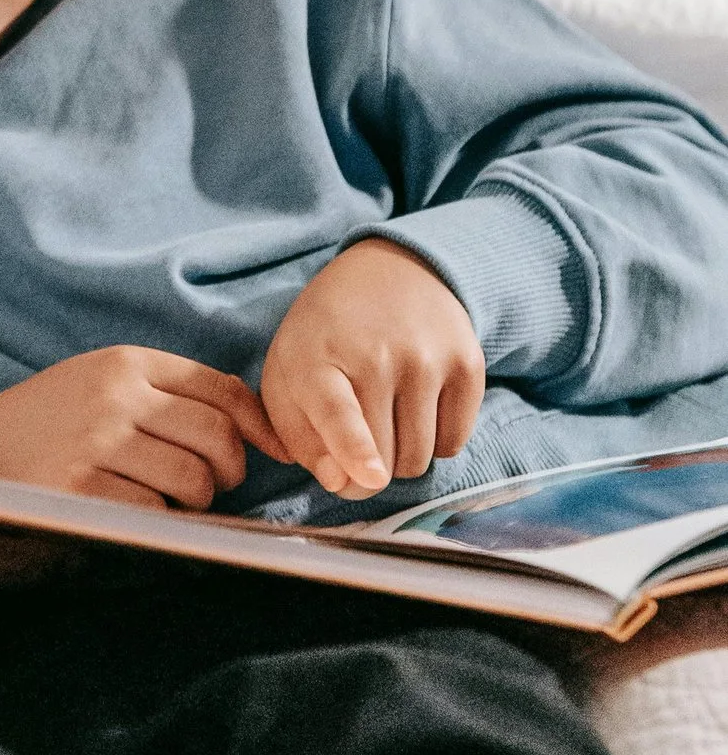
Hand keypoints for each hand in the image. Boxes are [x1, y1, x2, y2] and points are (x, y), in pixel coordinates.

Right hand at [0, 348, 280, 511]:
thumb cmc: (45, 426)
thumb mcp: (99, 385)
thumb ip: (165, 394)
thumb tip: (252, 425)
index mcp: (123, 363)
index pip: (221, 389)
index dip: (257, 426)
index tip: (273, 452)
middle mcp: (114, 395)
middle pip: (218, 438)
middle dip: (227, 472)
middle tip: (208, 486)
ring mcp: (98, 442)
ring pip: (195, 480)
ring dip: (193, 502)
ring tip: (163, 501)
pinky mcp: (84, 491)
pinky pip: (157, 513)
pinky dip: (158, 522)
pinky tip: (132, 515)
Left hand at [258, 239, 484, 498]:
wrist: (392, 271)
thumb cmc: (327, 336)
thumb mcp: (287, 376)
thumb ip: (300, 438)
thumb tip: (341, 483)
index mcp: (317, 356)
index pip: (338, 411)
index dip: (354, 448)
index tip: (371, 476)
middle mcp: (377, 354)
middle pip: (384, 458)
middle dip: (368, 472)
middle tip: (357, 445)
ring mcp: (427, 357)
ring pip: (420, 457)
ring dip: (401, 457)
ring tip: (385, 416)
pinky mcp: (467, 363)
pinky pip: (454, 441)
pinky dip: (435, 440)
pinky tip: (417, 404)